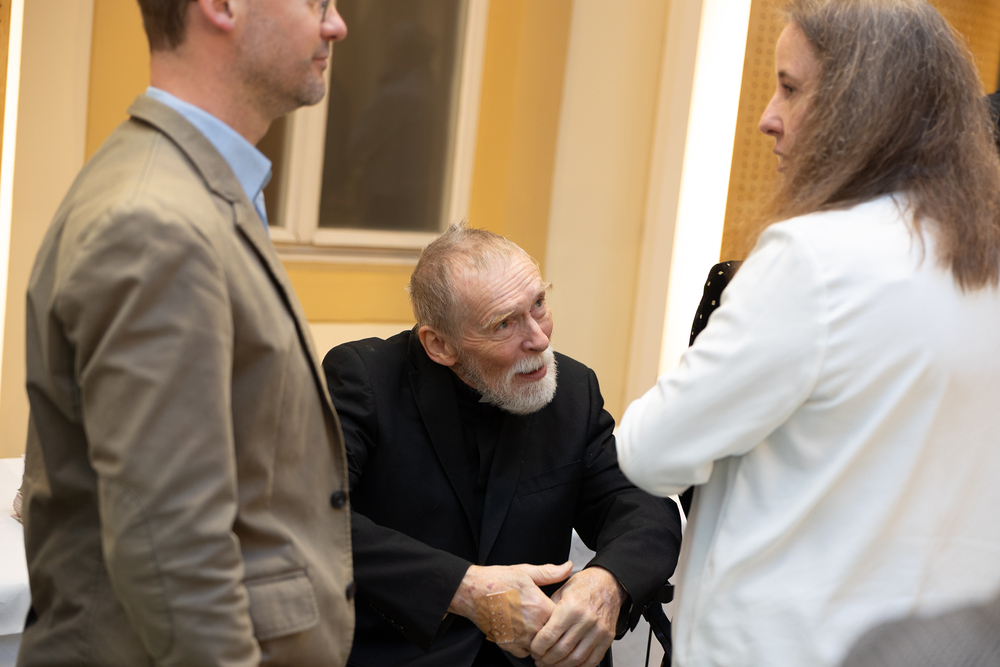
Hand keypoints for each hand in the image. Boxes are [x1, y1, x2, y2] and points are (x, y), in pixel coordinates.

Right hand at [448, 561, 572, 657]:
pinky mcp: (507, 645)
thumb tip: (568, 567)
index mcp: (540, 607)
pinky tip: (522, 633)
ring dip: (540, 639)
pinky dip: (526, 646)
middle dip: (553, 629)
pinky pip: (525, 653)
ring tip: (534, 625)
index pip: (564, 619)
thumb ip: (550, 573)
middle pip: (554, 635)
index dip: (564, 615)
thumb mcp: (526, 572)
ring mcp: (519, 638)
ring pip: (540, 646)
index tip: (560, 610)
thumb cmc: (497, 580)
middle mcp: (532, 626)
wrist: (470, 591)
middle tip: (547, 619)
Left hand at [529, 566, 625, 666]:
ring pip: (576, 658)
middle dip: (546, 659)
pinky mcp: (607, 638)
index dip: (538, 647)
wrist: (608, 582)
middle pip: (561, 650)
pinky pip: (592, 660)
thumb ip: (548, 610)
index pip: (550, 635)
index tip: (534, 650)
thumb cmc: (584, 585)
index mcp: (571, 607)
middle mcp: (586, 620)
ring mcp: (598, 631)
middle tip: (539, 659)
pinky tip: (569, 664)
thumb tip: (536, 629)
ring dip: (560, 665)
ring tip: (551, 664)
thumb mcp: (561, 590)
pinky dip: (579, 666)